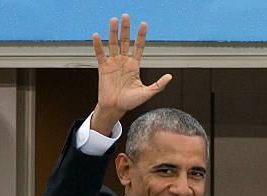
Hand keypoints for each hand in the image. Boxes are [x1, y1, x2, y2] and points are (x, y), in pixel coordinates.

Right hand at [90, 14, 171, 134]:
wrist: (115, 108)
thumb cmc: (130, 102)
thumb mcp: (146, 93)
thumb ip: (158, 85)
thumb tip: (170, 77)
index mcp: (134, 65)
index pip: (138, 46)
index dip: (141, 36)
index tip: (143, 24)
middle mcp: (124, 61)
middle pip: (125, 41)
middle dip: (126, 29)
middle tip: (126, 16)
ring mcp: (113, 63)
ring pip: (113, 44)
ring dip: (113, 32)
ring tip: (113, 20)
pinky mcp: (103, 67)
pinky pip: (100, 54)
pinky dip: (98, 45)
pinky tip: (96, 36)